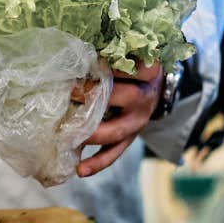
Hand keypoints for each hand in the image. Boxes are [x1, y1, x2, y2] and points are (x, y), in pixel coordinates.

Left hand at [77, 61, 164, 177]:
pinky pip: (115, 152)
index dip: (116, 67)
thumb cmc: (131, 67)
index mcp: (148, 73)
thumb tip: (76, 52)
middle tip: (72, 93)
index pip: (137, 68)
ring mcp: (139, 121)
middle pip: (129, 98)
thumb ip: (110, 54)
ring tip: (70, 137)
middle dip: (100, 96)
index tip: (92, 63)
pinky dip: (98, 162)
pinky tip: (80, 170)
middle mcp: (146, 98)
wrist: (153, 89)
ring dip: (94, 134)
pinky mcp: (130, 138)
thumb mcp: (129, 57)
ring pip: (120, 130)